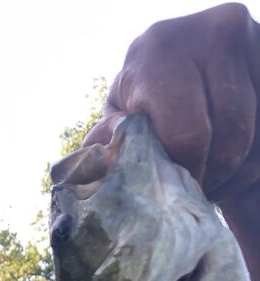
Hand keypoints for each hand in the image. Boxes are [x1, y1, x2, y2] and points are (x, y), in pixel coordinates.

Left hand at [84, 3, 259, 203]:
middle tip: (195, 185)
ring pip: (254, 142)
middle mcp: (213, 31)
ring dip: (234, 172)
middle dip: (210, 174)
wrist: (196, 70)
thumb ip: (108, 138)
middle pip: (228, 139)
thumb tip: (101, 155)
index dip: (183, 171)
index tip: (173, 183)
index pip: (187, 135)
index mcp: (159, 47)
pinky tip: (233, 161)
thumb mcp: (121, 117)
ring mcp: (254, 38)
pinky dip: (253, 162)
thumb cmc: (148, 103)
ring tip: (212, 175)